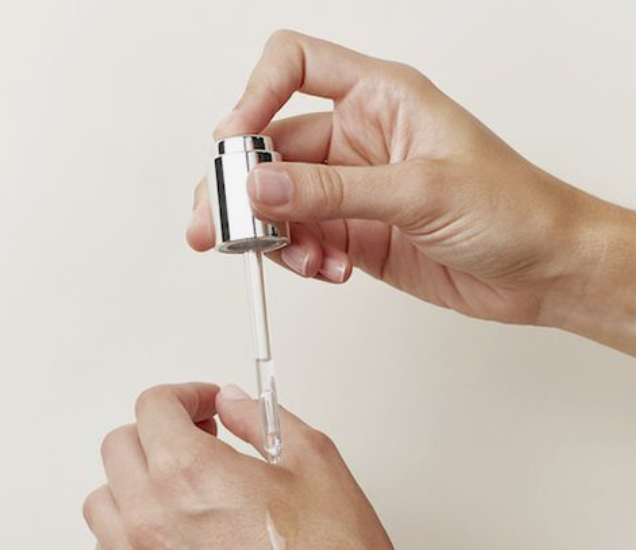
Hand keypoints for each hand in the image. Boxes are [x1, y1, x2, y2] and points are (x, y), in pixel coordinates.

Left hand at [83, 382, 442, 549]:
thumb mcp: (313, 461)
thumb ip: (262, 419)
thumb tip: (234, 403)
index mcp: (190, 475)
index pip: (153, 406)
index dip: (185, 393)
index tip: (205, 403)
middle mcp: (154, 521)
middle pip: (119, 446)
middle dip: (159, 429)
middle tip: (199, 435)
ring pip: (102, 502)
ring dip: (134, 480)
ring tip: (177, 482)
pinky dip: (125, 533)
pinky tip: (164, 529)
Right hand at [188, 30, 635, 347]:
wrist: (543, 270)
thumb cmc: (513, 207)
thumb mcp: (420, 191)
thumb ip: (334, 192)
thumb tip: (259, 187)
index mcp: (379, 97)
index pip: (294, 66)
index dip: (254, 97)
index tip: (235, 145)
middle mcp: (358, 138)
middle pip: (271, 147)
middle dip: (240, 188)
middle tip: (218, 227)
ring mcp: (352, 189)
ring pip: (279, 201)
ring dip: (271, 233)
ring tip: (296, 259)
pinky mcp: (353, 234)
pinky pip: (302, 240)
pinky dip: (301, 259)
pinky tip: (329, 271)